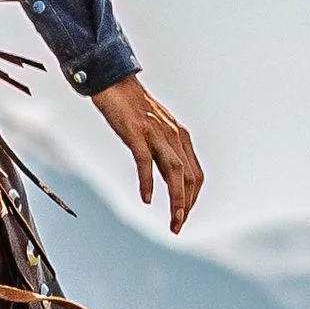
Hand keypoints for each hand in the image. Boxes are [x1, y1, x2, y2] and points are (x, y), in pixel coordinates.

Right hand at [91, 74, 204, 234]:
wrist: (114, 81)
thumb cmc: (133, 108)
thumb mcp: (155, 131)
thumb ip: (164, 152)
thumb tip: (170, 177)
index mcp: (180, 137)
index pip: (195, 175)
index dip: (192, 199)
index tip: (182, 217)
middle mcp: (174, 136)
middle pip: (189, 177)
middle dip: (186, 206)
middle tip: (178, 227)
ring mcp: (156, 134)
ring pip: (175, 172)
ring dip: (177, 200)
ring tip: (174, 221)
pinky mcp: (137, 132)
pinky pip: (146, 161)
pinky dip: (148, 182)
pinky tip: (146, 199)